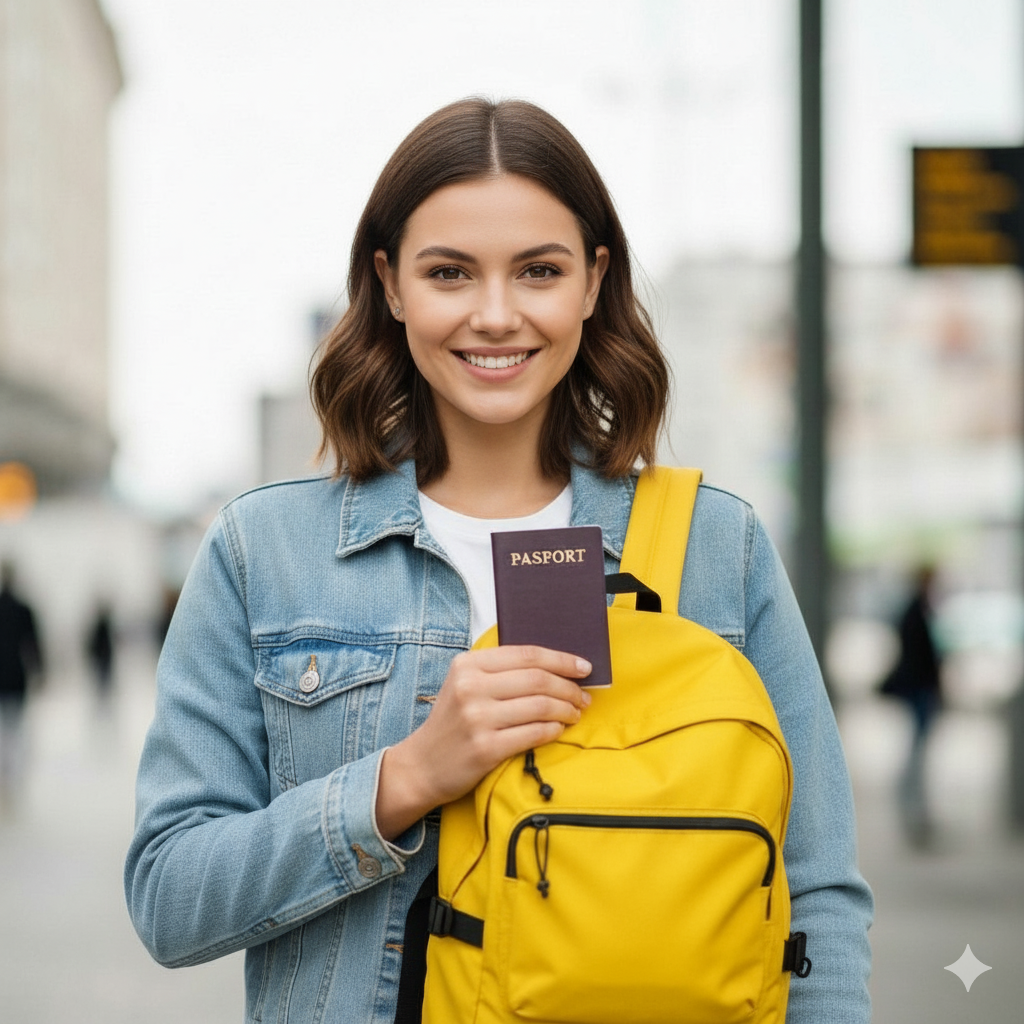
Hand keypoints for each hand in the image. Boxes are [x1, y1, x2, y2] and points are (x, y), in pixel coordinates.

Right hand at [375, 645, 590, 839]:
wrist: (422, 765)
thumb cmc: (453, 722)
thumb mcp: (465, 684)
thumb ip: (500, 671)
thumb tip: (555, 666)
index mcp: (468, 665)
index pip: (526, 654)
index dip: (562, 659)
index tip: (584, 667)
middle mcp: (470, 688)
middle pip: (538, 679)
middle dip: (569, 687)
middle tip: (584, 697)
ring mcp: (477, 718)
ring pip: (540, 706)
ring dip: (567, 709)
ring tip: (575, 713)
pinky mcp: (486, 748)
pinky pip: (534, 734)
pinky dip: (554, 730)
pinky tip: (559, 729)